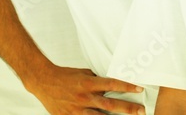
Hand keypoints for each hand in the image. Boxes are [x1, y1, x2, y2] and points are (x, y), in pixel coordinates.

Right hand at [26, 65, 145, 114]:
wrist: (43, 81)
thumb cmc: (65, 76)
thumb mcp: (83, 73)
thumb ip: (97, 80)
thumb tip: (112, 84)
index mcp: (88, 83)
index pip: (111, 84)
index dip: (126, 86)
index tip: (139, 89)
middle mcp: (84, 97)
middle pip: (110, 104)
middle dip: (128, 108)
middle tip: (142, 110)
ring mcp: (77, 109)